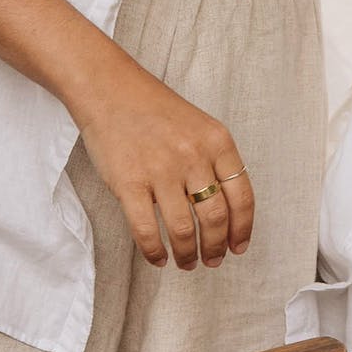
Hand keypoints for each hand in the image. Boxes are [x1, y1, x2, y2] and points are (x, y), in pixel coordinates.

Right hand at [70, 68, 254, 270]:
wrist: (110, 89)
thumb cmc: (154, 110)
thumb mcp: (199, 126)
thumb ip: (214, 161)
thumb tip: (227, 210)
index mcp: (218, 141)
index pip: (242, 197)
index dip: (242, 229)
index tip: (238, 247)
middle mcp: (194, 156)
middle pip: (216, 218)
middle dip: (216, 247)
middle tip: (212, 260)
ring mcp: (161, 170)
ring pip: (184, 230)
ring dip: (188, 255)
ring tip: (186, 262)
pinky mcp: (129, 183)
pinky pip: (147, 231)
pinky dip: (155, 252)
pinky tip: (158, 258)